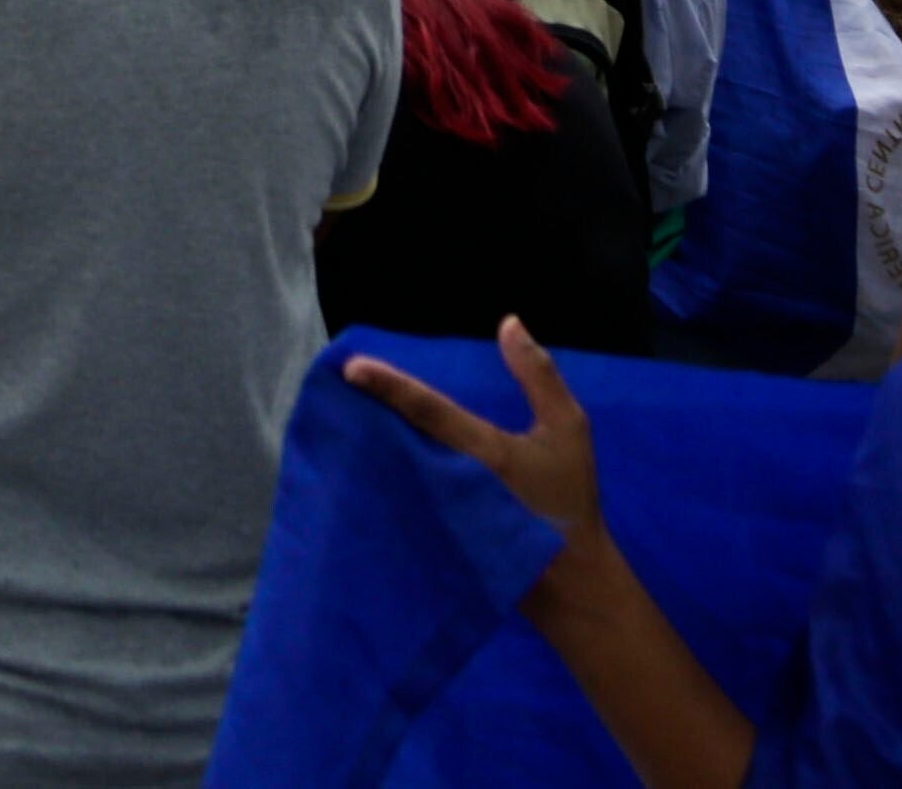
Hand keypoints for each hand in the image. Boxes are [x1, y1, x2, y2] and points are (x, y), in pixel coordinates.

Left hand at [344, 317, 608, 543]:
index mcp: (484, 453)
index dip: (390, 387)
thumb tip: (509, 323)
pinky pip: (401, 501)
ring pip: (392, 474)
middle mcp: (452, 485)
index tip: (352, 367)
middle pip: (396, 442)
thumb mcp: (567, 429)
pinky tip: (364, 463)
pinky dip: (382, 479)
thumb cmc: (568, 497)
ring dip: (367, 447)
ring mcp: (439, 516)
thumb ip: (538, 375)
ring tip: (340, 417)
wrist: (569, 579)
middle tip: (332, 385)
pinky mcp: (434, 537)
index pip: (428, 411)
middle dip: (364, 414)